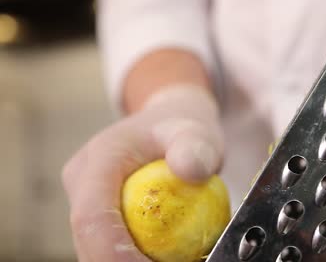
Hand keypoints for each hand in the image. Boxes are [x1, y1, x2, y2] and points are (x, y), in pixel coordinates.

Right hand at [62, 86, 222, 260]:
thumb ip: (196, 148)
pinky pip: (109, 243)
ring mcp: (85, 199)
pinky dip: (133, 256)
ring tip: (171, 260)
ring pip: (93, 246)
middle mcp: (81, 181)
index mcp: (98, 158)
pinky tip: (163, 258)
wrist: (169, 124)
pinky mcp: (96, 212)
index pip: (92, 216)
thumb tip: (190, 171)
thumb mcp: (197, 131)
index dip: (112, 253)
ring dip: (126, 261)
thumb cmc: (182, 128)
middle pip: (87, 241)